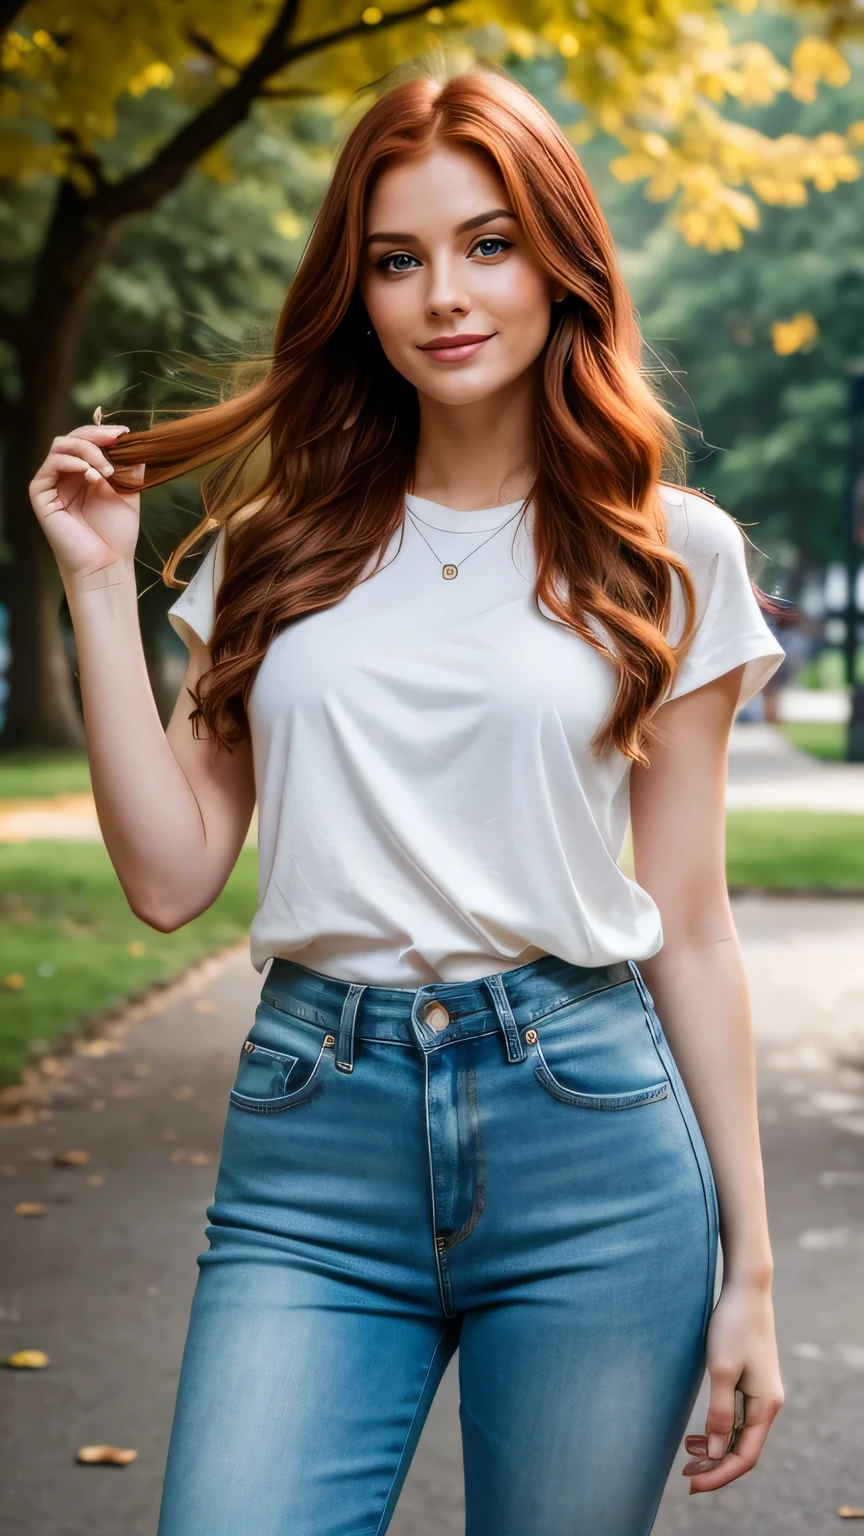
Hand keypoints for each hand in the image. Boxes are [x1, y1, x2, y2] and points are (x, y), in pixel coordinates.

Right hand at [28, 423, 143, 583]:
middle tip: (117, 440)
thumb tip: (137, 445)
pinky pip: (51, 466)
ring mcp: (51, 485)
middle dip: (95, 436)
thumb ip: (129, 470)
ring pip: (61, 446)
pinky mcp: (41, 496)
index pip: (86, 441)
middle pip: (71, 438)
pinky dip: (72, 462)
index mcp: (83, 474)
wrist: (107, 565)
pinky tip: (92, 473)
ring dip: (87, 450)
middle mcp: (65, 476)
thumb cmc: (116, 536)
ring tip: (107, 469)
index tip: (125, 433)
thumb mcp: (128, 495)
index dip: (103, 433)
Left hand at [682, 1277, 783, 1492]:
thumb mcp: (721, 1370)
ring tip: (687, 1454)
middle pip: (743, 1449)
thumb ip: (719, 1414)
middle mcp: (767, 1403)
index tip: (691, 1484)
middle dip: (716, 1467)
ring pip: (739, 1434)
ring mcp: (760, 1392)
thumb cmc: (732, 1326)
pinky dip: (718, 1430)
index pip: (745, 1456)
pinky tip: (698, 1432)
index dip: (719, 1475)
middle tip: (685, 1475)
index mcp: (765, 1405)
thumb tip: (716, 1453)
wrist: (745, 1289)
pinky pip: (736, 1417)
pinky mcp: (750, 1380)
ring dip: (716, 1450)